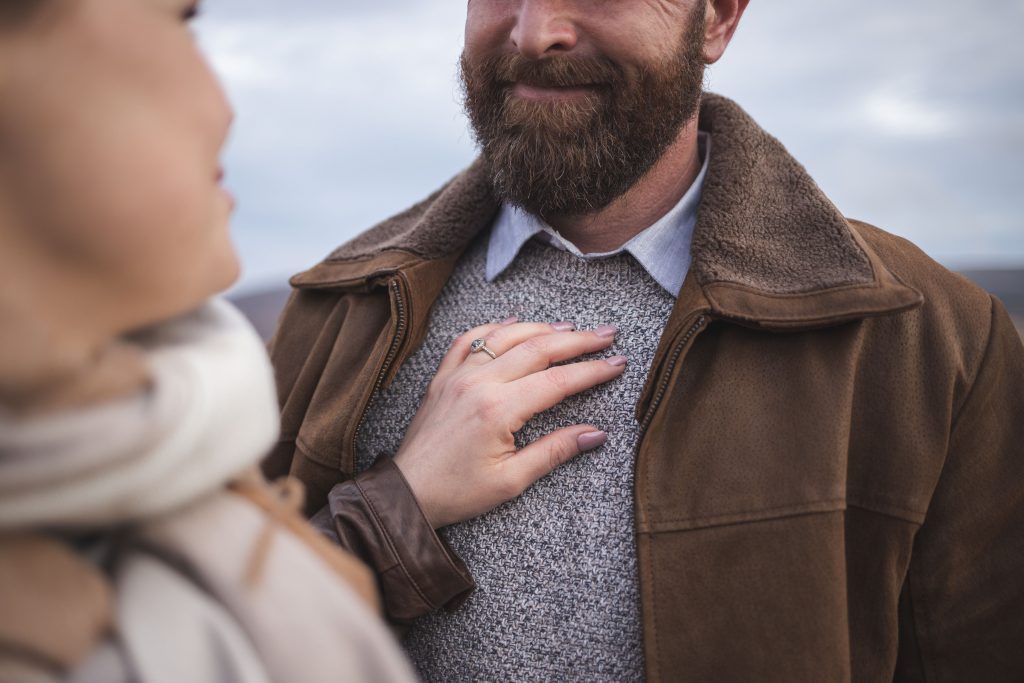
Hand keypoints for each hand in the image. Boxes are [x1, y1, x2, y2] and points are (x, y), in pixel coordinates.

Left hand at [393, 319, 625, 528]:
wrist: (405, 493)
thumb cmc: (457, 493)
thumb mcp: (510, 481)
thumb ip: (554, 451)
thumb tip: (596, 434)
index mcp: (497, 409)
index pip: (558, 381)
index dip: (592, 371)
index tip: (617, 364)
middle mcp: (477, 383)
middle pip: (537, 348)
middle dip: (577, 340)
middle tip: (607, 334)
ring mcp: (457, 375)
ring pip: (505, 336)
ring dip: (541, 328)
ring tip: (571, 328)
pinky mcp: (442, 377)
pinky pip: (469, 340)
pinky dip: (494, 327)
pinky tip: (513, 324)